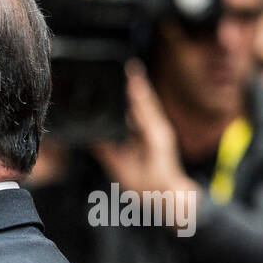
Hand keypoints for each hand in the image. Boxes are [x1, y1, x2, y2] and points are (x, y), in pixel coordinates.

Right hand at [90, 62, 198, 220]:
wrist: (169, 196)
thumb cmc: (151, 187)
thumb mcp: (126, 173)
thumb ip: (110, 155)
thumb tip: (93, 141)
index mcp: (154, 136)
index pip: (143, 107)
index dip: (136, 90)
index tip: (130, 74)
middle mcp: (157, 129)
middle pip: (145, 101)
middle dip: (136, 83)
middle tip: (128, 66)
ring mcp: (157, 131)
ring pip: (145, 107)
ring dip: (136, 91)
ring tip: (128, 75)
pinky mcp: (154, 135)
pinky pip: (143, 116)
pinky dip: (136, 105)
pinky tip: (128, 97)